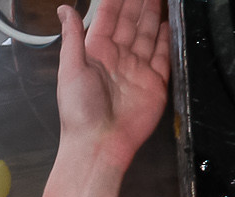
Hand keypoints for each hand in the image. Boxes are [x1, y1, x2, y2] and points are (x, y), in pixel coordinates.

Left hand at [55, 0, 169, 168]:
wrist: (100, 144)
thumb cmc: (80, 111)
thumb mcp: (71, 69)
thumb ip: (72, 37)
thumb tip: (64, 9)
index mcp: (95, 53)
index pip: (109, 18)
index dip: (119, 0)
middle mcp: (117, 58)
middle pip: (131, 22)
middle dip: (140, 2)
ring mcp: (137, 69)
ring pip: (148, 34)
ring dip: (154, 14)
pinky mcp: (154, 81)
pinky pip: (162, 54)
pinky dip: (166, 38)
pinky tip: (169, 22)